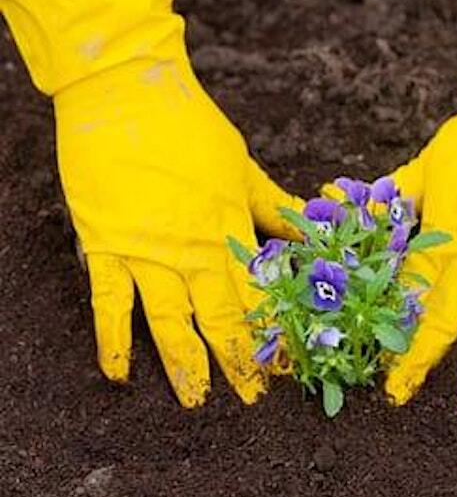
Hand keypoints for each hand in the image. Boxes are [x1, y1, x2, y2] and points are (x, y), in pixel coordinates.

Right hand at [0, 0, 302, 405]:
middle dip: (239, 361)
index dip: (275, 332)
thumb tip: (311, 232)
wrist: (125, 94)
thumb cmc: (191, 127)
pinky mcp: (104, 246)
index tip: (290, 363)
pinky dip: (112, 340)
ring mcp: (145, 251)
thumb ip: (274, 207)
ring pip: (169, 321)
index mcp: (229, 228)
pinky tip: (119, 374)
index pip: (260, 294)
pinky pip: (108, 303)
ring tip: (196, 401)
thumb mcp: (243, 166)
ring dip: (184, 364)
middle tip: (253, 399)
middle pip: (221, 317)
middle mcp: (191, 249)